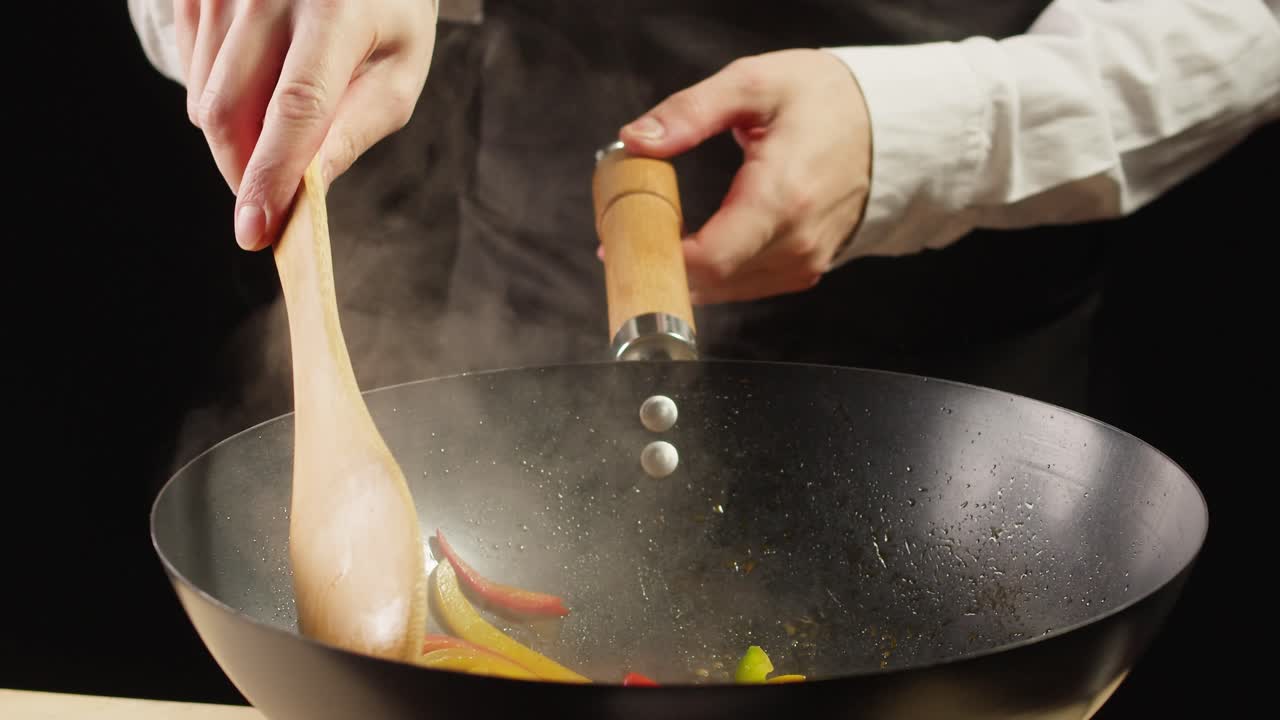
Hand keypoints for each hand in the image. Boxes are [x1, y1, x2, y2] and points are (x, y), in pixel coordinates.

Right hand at [175, 0, 437, 249]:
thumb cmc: (388, 14)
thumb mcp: (397, 72)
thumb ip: (355, 130)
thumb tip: (308, 191)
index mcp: (336, 12)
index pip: (296, 107)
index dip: (272, 175)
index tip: (256, 230)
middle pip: (230, 111)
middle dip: (244, 175)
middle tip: (269, 204)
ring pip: (204, 97)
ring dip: (235, 138)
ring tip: (279, 126)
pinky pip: (191, 68)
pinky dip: (218, 100)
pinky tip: (255, 87)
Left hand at [616, 49, 871, 303]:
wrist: (891, 125)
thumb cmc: (827, 102)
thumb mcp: (754, 84)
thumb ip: (691, 112)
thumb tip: (638, 139)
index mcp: (783, 196)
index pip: (711, 258)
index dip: (660, 258)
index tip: (624, 240)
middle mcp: (797, 240)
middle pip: (712, 281)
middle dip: (663, 263)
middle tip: (626, 234)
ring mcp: (805, 261)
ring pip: (727, 291)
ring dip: (686, 272)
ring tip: (656, 235)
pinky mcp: (806, 270)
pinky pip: (749, 287)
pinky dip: (716, 274)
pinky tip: (696, 246)